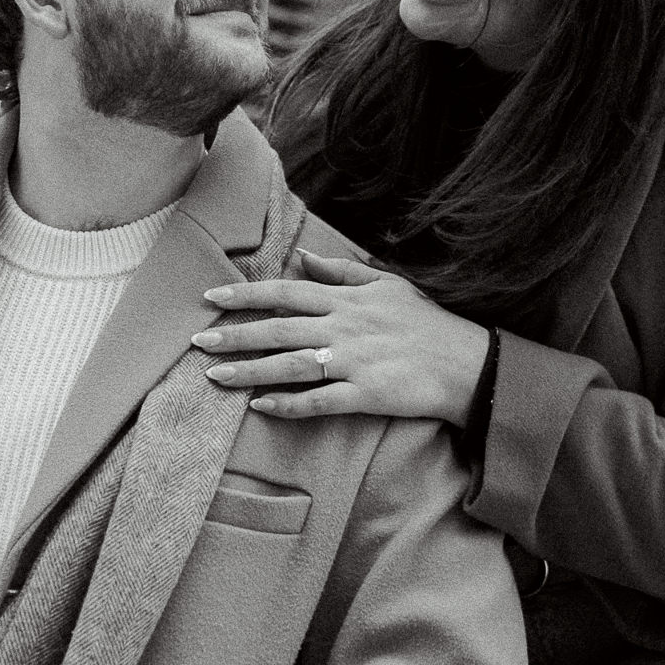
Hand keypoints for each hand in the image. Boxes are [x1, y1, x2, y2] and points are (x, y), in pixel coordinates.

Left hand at [192, 250, 490, 423]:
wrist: (467, 363)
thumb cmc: (427, 322)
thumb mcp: (388, 284)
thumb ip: (343, 272)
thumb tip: (305, 258)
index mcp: (347, 300)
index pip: (285, 292)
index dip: (245, 293)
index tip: (210, 296)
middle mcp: (344, 327)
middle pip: (278, 329)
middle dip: (234, 333)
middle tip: (196, 340)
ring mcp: (354, 362)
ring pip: (290, 365)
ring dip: (249, 370)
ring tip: (214, 376)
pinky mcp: (366, 395)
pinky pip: (318, 401)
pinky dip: (287, 404)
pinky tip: (260, 406)